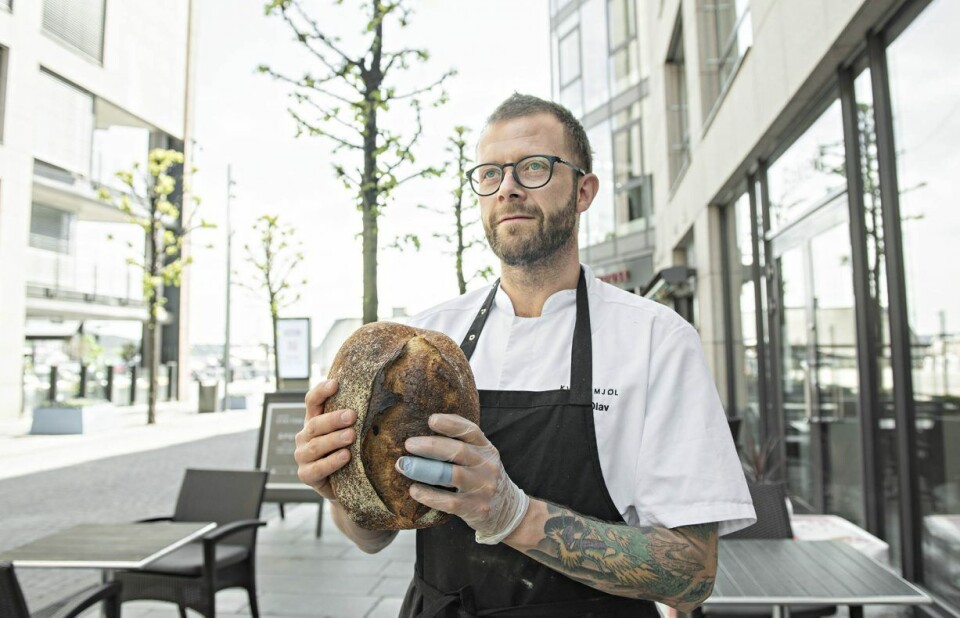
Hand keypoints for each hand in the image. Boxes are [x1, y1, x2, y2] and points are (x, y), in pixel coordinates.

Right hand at [295, 379, 355, 500]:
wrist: (344, 485)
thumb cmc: (348, 452)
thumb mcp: (348, 432)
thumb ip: (352, 418)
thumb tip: (376, 394)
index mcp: (313, 420)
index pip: (312, 401)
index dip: (321, 392)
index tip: (335, 384)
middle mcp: (304, 436)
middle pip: (315, 424)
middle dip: (333, 419)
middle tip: (352, 416)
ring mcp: (302, 456)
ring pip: (316, 445)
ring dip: (333, 440)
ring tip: (351, 436)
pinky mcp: (306, 475)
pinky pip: (317, 468)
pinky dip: (331, 462)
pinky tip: (345, 456)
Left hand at [396, 414, 528, 544]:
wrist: (507, 511)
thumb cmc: (483, 478)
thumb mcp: (481, 458)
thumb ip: (462, 446)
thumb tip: (422, 434)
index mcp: (486, 448)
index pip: (470, 431)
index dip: (451, 423)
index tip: (431, 419)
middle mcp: (486, 465)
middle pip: (457, 451)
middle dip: (430, 446)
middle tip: (409, 444)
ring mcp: (482, 487)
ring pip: (450, 475)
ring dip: (424, 469)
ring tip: (404, 466)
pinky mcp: (475, 508)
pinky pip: (448, 501)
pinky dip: (429, 495)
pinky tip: (414, 490)